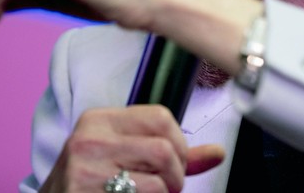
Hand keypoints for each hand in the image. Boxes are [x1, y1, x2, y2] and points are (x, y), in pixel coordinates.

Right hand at [41, 105, 224, 192]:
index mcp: (99, 120)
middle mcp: (89, 140)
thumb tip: (218, 153)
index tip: (175, 162)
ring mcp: (85, 172)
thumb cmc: (92, 181)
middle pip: (163, 150)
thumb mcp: (124, 154)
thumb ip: (171, 152)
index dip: (180, 144)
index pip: (161, 117)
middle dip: (176, 175)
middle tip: (167, 187)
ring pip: (157, 183)